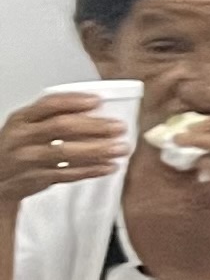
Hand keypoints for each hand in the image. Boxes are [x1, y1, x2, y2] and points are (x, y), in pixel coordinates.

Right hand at [0, 92, 131, 205]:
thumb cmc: (19, 145)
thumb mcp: (27, 124)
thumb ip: (53, 115)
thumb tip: (94, 108)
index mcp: (22, 119)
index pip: (49, 105)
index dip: (75, 102)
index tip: (97, 101)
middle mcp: (24, 138)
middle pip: (61, 128)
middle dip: (94, 126)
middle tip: (119, 127)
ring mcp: (30, 160)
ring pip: (66, 153)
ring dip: (98, 150)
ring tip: (121, 148)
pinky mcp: (38, 178)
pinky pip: (68, 174)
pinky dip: (91, 170)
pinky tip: (109, 166)